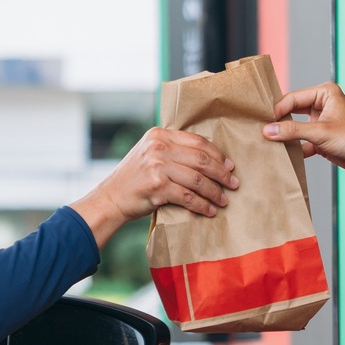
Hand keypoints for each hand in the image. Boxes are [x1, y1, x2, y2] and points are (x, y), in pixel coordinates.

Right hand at [69, 128, 238, 247]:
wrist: (111, 197)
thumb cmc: (135, 178)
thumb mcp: (150, 153)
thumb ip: (173, 149)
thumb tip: (209, 158)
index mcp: (159, 134)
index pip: (197, 141)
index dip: (217, 155)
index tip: (230, 166)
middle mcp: (158, 147)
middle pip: (201, 159)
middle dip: (222, 173)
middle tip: (233, 184)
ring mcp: (157, 166)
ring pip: (198, 179)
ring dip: (215, 192)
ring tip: (223, 200)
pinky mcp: (157, 186)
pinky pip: (188, 196)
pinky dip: (202, 205)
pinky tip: (209, 210)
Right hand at [262, 82, 344, 174]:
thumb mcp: (321, 133)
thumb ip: (293, 131)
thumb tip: (268, 130)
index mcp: (323, 94)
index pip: (292, 99)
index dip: (277, 111)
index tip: (263, 123)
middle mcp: (321, 105)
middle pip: (291, 112)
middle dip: (278, 122)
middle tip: (260, 131)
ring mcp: (320, 122)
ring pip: (295, 128)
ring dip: (285, 136)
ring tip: (268, 143)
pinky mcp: (321, 138)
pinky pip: (302, 141)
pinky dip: (294, 148)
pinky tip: (283, 156)